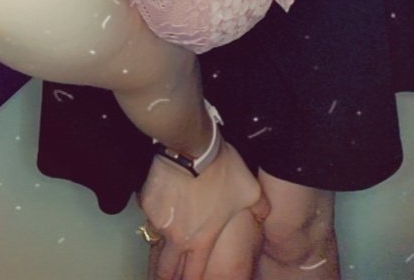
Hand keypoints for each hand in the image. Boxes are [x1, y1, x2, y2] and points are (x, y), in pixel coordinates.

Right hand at [138, 141, 269, 279]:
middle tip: (168, 277)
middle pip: (166, 271)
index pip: (193, 278)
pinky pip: (149, 211)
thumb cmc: (222, 171)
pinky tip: (163, 197)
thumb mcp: (250, 190)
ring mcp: (159, 220)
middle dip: (167, 277)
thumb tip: (265, 215)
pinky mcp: (147, 202)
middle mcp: (178, 237)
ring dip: (162, 242)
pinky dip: (156, 210)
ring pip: (157, 239)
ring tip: (167, 235)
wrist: (192, 147)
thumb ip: (260, 209)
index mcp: (201, 241)